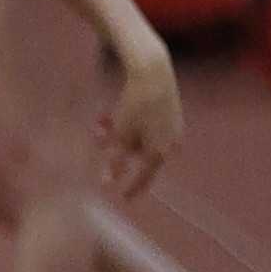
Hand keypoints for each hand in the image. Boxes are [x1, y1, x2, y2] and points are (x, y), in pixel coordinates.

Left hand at [94, 38, 183, 199]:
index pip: (145, 177)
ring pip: (140, 139)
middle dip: (116, 147)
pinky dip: (131, 124)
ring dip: (120, 133)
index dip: (132, 188)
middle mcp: (170, 143)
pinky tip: (117, 111)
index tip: (125, 199)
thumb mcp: (121, 134)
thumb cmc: (135, 103)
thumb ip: (115, 160)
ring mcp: (172, 128)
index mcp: (159, 151)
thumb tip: (107, 183)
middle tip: (98, 134)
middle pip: (137, 154)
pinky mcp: (170, 114)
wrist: (154, 72)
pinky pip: (147, 127)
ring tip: (103, 119)